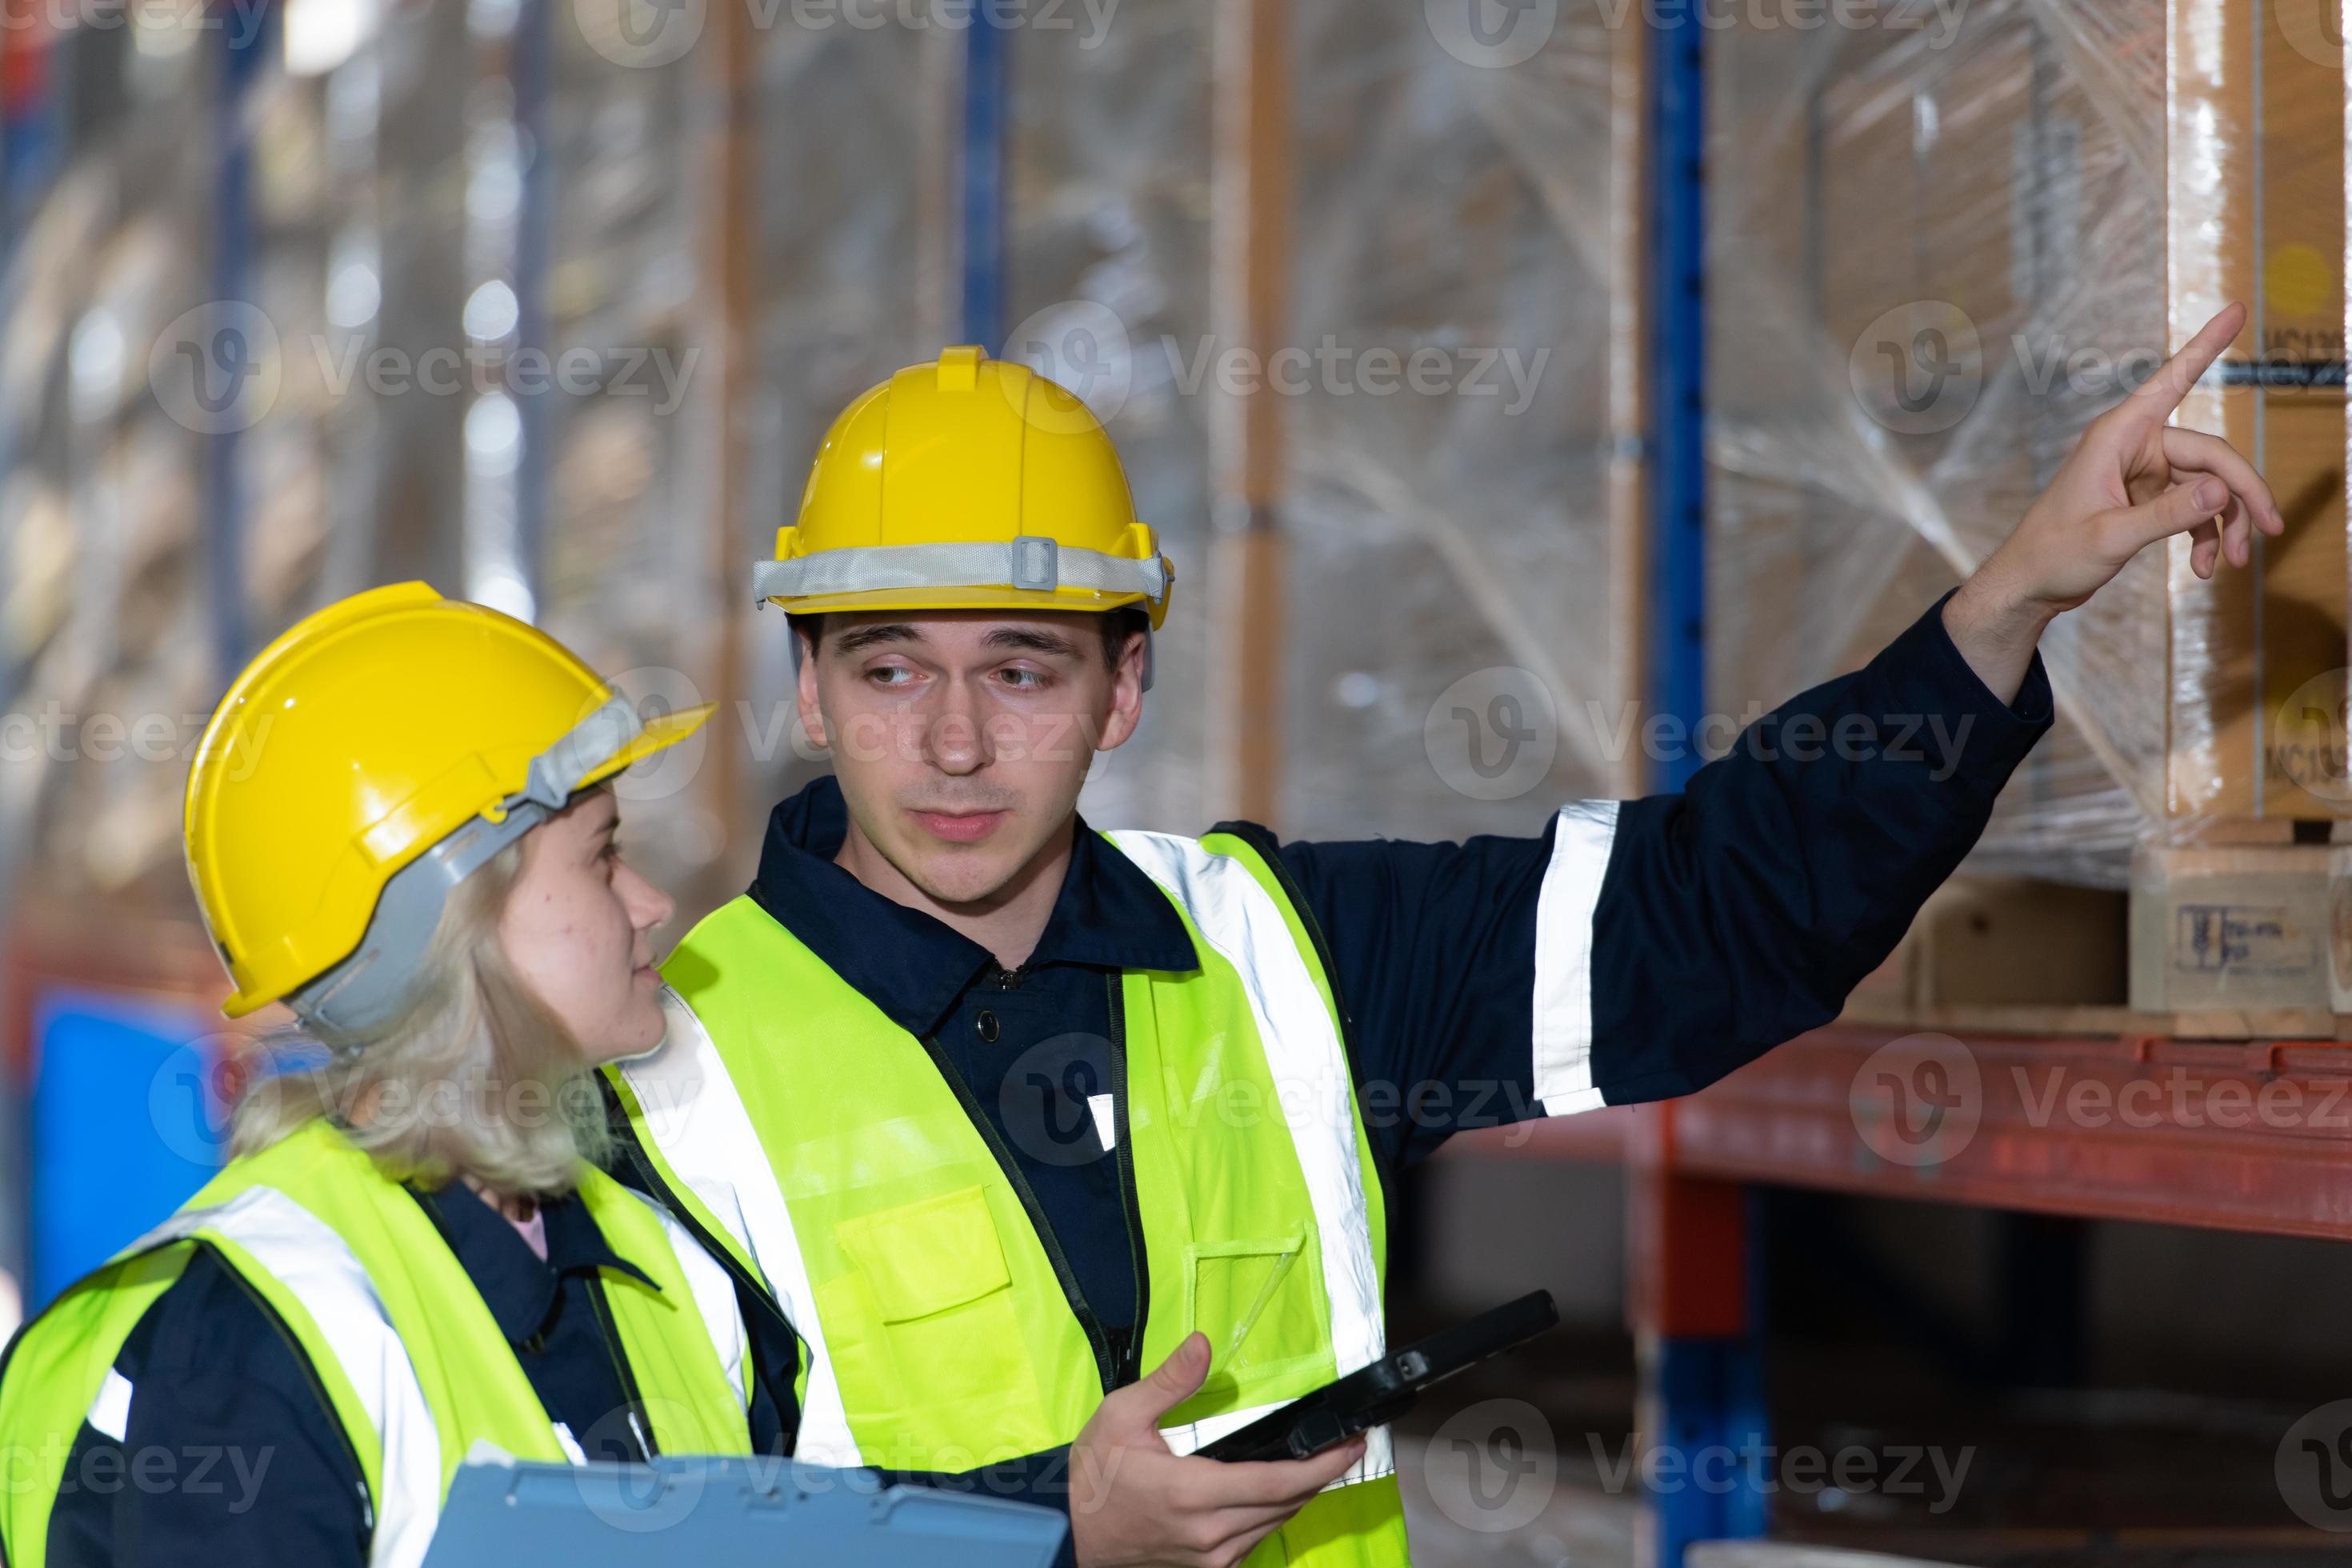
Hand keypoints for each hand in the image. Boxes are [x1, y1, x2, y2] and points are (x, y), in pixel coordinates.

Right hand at [1067, 1333, 1365, 1567]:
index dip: (1323, 1465)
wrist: (1070, 1536)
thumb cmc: (1094, 1476)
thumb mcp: (1120, 1416)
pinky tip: (1273, 1493)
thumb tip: (1203, 1345)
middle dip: (1319, 1474)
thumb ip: (1169, 1382)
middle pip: (1286, 1504)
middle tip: (1345, 1445)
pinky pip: (1254, 1542)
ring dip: (1298, 1495)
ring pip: (1274, 1525)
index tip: (1353, 1444)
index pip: (1278, 1482)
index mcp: (1193, 1493)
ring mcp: (1210, 1558)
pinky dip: (1271, 1515)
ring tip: (1315, 1464)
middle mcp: (1210, 1532)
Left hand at [1945, 302, 2284, 700]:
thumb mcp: (2110, 536)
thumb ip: (2167, 514)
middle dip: (2242, 495)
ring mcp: (2143, 473)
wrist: (2027, 587)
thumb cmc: (2053, 555)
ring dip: (2226, 524)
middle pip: (2211, 455)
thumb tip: (2221, 490)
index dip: (2206, 345)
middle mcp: (2134, 446)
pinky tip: (2206, 567)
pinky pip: (2193, 508)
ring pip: (2208, 486)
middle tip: (2272, 530)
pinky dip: (2205, 535)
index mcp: (2118, 435)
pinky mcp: (2147, 499)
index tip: (2236, 310)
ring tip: (2234, 563)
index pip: (2172, 380)